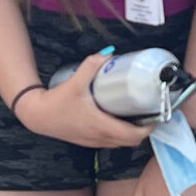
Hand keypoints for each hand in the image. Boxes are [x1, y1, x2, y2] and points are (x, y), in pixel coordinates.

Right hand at [17, 50, 154, 150]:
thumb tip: (109, 52)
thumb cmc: (56, 102)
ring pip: (121, 143)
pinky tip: (120, 118)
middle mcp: (100, 138)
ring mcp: (93, 142)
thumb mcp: (75, 82)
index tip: (158, 116)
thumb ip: (91, 65)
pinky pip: (111, 142)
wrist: (37, 116)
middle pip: (131, 142)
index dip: (149, 128)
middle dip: (144, 131)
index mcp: (101, 126)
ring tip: (139, 115)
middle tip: (151, 114)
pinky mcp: (88, 140)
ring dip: (132, 134)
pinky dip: (120, 134)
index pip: (133, 135)